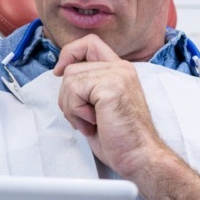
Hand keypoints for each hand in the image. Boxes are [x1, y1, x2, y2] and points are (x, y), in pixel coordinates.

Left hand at [53, 34, 167, 179]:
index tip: (60, 72)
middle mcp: (120, 68)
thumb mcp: (99, 104)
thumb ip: (87, 85)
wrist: (139, 156)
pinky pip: (74, 91)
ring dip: (72, 108)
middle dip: (68, 97)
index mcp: (119, 70)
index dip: (70, 53)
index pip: (89, 43)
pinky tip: (94, 124)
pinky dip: (76, 112)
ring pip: (70, 79)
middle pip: (72, 66)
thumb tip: (62, 73)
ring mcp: (117, 75)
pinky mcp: (110, 86)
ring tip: (91, 122)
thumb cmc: (120, 137)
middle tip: (85, 117)